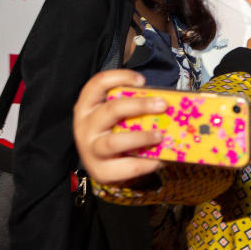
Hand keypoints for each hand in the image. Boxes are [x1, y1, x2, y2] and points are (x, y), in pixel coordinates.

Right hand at [72, 69, 166, 184]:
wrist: (104, 168)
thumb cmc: (114, 133)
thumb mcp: (116, 116)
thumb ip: (132, 106)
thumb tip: (165, 100)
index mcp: (87, 107)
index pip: (97, 84)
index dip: (119, 77)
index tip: (142, 81)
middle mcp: (85, 127)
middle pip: (110, 111)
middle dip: (139, 106)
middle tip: (162, 105)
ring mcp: (91, 150)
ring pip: (114, 142)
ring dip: (141, 137)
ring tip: (160, 136)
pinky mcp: (102, 171)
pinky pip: (127, 166)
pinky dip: (147, 163)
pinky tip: (160, 160)